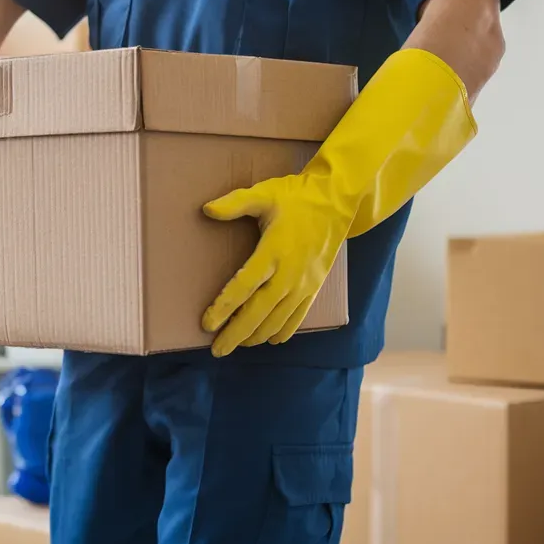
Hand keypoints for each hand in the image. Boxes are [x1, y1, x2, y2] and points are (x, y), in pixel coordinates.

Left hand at [201, 174, 350, 356]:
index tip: (207, 324)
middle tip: (217, 350)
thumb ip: (235, 203)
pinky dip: (283, 332)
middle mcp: (289, 274)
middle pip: (259, 312)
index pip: (244, 287)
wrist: (337, 202)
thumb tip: (206, 210)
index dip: (224, 307)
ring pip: (277, 320)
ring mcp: (304, 284)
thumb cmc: (297, 198)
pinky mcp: (315, 287)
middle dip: (237, 334)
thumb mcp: (264, 194)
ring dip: (256, 336)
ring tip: (236, 345)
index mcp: (274, 251)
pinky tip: (269, 340)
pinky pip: (298, 317)